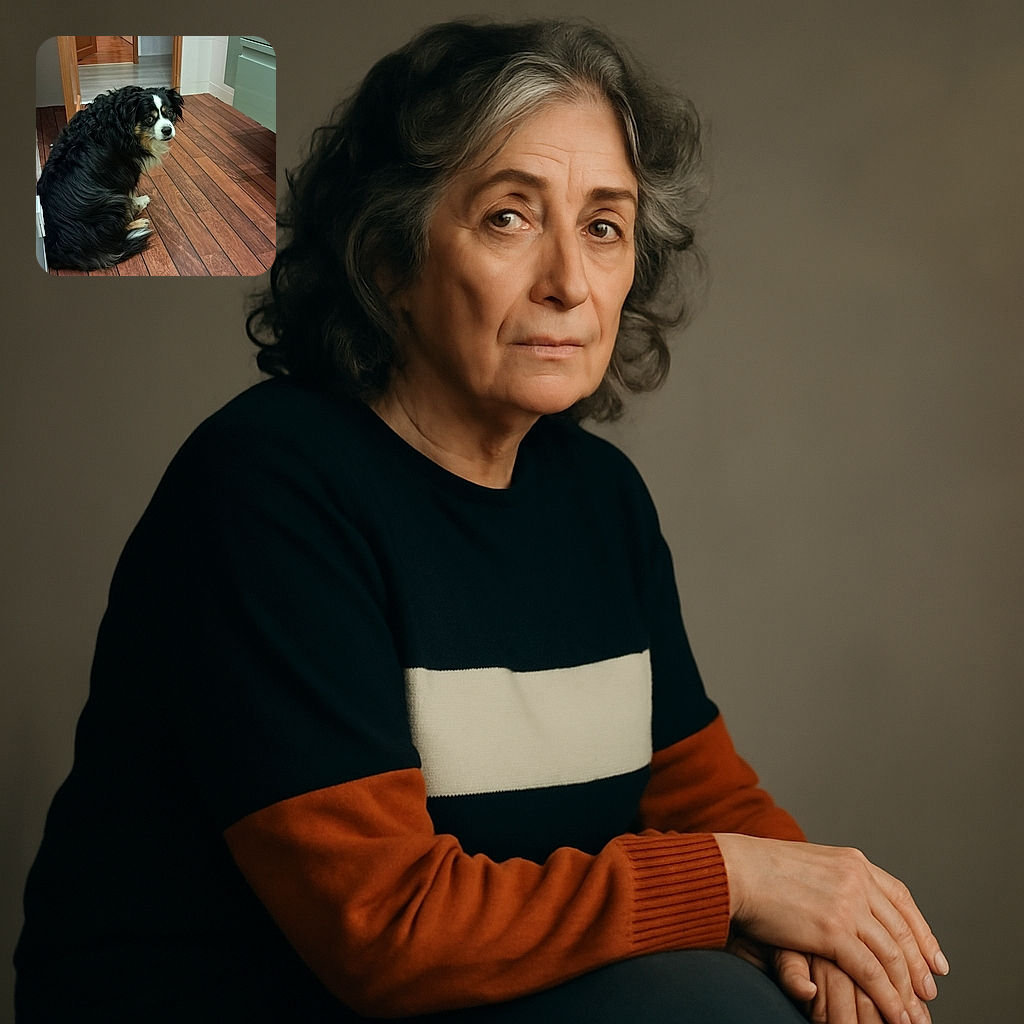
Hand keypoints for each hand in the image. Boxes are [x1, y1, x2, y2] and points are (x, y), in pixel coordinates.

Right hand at [714, 834, 946, 1023]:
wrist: (734, 870)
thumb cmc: (759, 869)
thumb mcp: (807, 866)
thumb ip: (834, 882)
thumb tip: (847, 902)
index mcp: (853, 861)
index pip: (902, 899)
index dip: (921, 932)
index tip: (933, 958)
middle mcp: (857, 879)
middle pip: (902, 929)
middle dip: (919, 965)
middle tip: (928, 992)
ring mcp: (847, 904)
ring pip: (892, 954)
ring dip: (906, 990)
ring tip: (914, 1014)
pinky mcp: (833, 930)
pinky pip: (872, 971)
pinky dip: (888, 998)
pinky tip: (894, 1015)